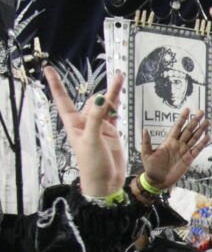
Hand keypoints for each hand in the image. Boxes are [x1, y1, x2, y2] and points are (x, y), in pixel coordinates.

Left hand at [45, 66, 125, 197]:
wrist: (105, 183)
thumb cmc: (92, 164)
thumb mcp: (91, 139)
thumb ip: (96, 117)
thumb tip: (101, 98)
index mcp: (74, 123)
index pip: (62, 99)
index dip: (56, 84)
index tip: (49, 69)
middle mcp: (85, 123)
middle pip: (92, 100)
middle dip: (102, 95)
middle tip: (115, 86)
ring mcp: (99, 127)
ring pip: (105, 105)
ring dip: (113, 94)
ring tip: (120, 78)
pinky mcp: (112, 133)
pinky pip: (114, 115)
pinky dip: (118, 106)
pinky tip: (122, 97)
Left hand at [140, 108, 211, 190]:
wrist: (157, 181)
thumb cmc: (150, 167)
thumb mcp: (146, 154)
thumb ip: (146, 142)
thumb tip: (145, 129)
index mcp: (168, 142)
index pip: (177, 127)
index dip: (182, 118)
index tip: (188, 109)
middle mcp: (178, 144)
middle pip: (188, 130)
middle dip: (195, 121)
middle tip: (201, 112)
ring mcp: (184, 151)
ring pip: (194, 138)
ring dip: (201, 130)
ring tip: (207, 121)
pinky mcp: (189, 159)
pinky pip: (197, 150)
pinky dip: (203, 143)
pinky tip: (208, 136)